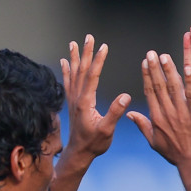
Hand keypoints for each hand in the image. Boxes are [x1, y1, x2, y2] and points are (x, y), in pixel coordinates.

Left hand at [59, 35, 129, 163]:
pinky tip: (64, 62)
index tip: (104, 46)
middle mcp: (77, 98)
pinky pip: (67, 82)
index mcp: (85, 102)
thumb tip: (125, 97)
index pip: (92, 76)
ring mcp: (72, 100)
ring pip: (73, 74)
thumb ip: (115, 113)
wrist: (78, 153)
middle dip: (86, 52)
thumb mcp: (107, 130)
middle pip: (81, 70)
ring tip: (73, 43)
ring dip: (74, 57)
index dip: (98, 60)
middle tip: (88, 37)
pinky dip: (66, 70)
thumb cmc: (94, 144)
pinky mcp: (71, 103)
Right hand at [126, 50, 190, 168]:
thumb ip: (142, 125)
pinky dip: (188, 81)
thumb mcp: (153, 141)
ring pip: (172, 87)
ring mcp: (180, 112)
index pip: (150, 92)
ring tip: (164, 56)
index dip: (147, 76)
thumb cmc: (174, 154)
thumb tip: (129, 114)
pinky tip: (186, 67)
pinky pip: (190, 94)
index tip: (145, 63)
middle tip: (151, 53)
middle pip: (158, 86)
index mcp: (156, 118)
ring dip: (168, 70)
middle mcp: (166, 113)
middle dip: (154, 68)